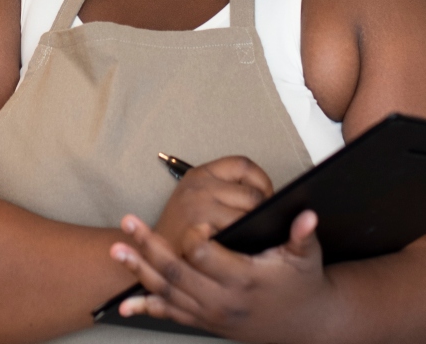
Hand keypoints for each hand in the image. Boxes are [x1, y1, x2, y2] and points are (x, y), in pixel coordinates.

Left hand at [110, 210, 332, 342]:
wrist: (304, 323)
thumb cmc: (302, 283)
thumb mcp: (306, 257)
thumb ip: (303, 235)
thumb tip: (307, 215)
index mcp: (244, 279)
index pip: (205, 256)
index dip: (196, 237)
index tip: (195, 222)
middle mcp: (223, 300)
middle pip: (176, 272)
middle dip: (149, 247)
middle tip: (127, 223)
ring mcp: (211, 314)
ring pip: (167, 292)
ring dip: (139, 271)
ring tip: (117, 250)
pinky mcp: (206, 321)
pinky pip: (171, 315)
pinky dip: (148, 307)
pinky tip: (127, 303)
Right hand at [153, 156, 273, 254]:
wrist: (153, 260)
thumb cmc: (184, 235)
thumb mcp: (199, 201)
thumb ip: (228, 193)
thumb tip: (272, 199)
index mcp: (201, 173)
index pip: (244, 165)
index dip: (263, 182)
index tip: (265, 201)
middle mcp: (198, 185)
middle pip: (252, 192)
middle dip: (263, 211)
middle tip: (259, 227)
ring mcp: (198, 205)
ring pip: (249, 213)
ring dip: (256, 228)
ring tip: (250, 239)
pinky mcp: (199, 227)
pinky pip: (239, 231)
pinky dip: (245, 241)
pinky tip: (241, 249)